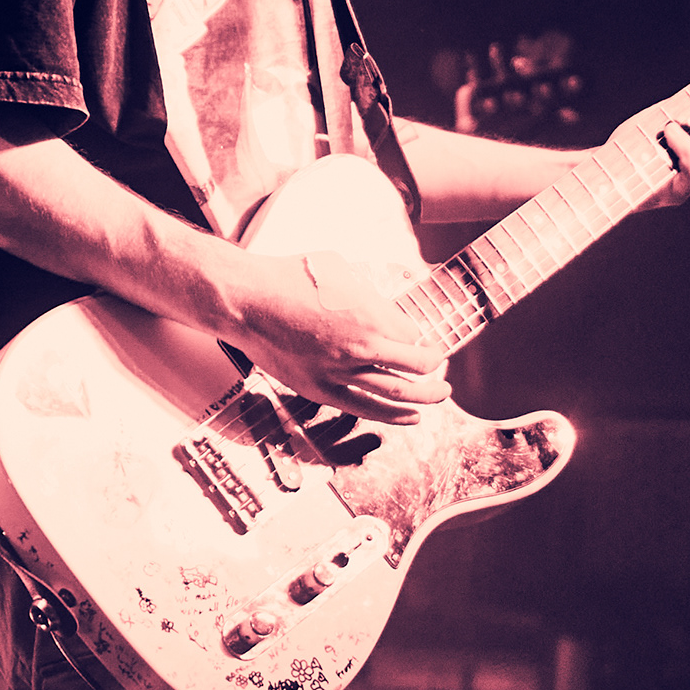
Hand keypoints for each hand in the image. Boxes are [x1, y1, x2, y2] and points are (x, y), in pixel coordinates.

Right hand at [224, 249, 450, 424]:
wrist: (245, 300)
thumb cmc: (287, 278)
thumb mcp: (340, 271)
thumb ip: (368, 294)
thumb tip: (384, 307)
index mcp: (368, 315)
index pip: (413, 337)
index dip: (419, 339)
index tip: (418, 340)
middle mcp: (359, 348)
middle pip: (416, 368)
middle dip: (436, 372)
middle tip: (444, 373)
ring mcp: (338, 373)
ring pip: (395, 394)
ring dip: (424, 397)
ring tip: (438, 397)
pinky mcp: (318, 389)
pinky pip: (363, 408)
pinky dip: (391, 416)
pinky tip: (409, 418)